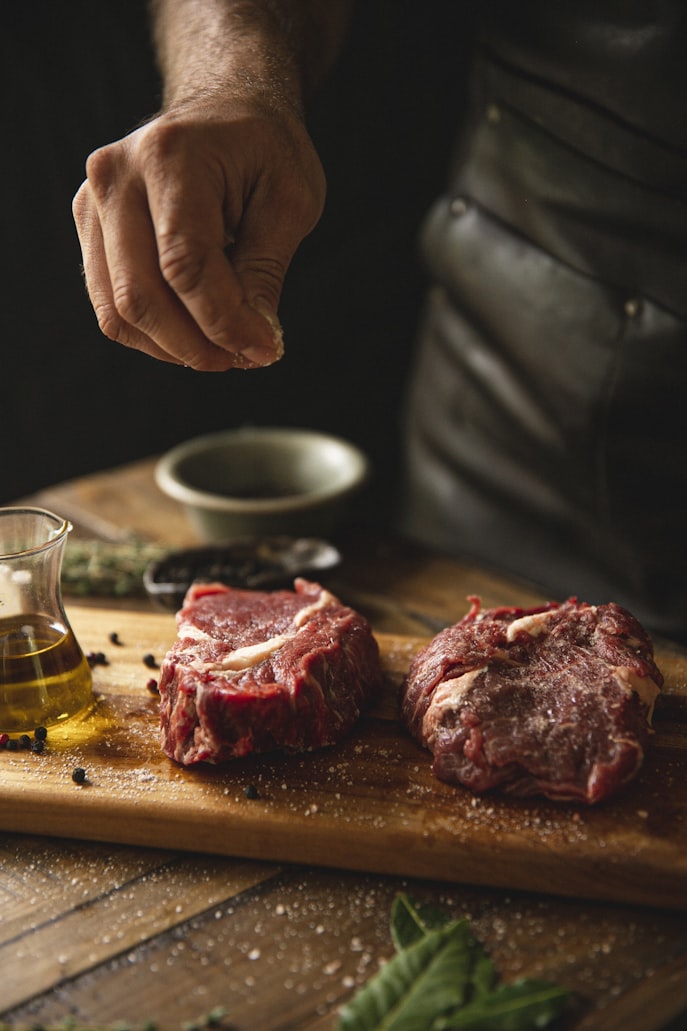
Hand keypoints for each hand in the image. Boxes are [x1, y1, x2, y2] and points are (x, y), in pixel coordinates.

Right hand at [72, 97, 325, 370]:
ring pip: (120, 312)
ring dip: (176, 348)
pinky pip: (113, 307)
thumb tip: (255, 344)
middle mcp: (116, 176)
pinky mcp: (90, 229)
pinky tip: (197, 332)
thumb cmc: (264, 149)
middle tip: (246, 358)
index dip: (225, 322)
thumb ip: (266, 271)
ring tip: (225, 348)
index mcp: (170, 156)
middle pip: (142, 295)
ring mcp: (93, 203)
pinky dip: (155, 335)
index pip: (186, 265)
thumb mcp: (289, 200)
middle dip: (199, 345)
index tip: (266, 350)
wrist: (225, 107)